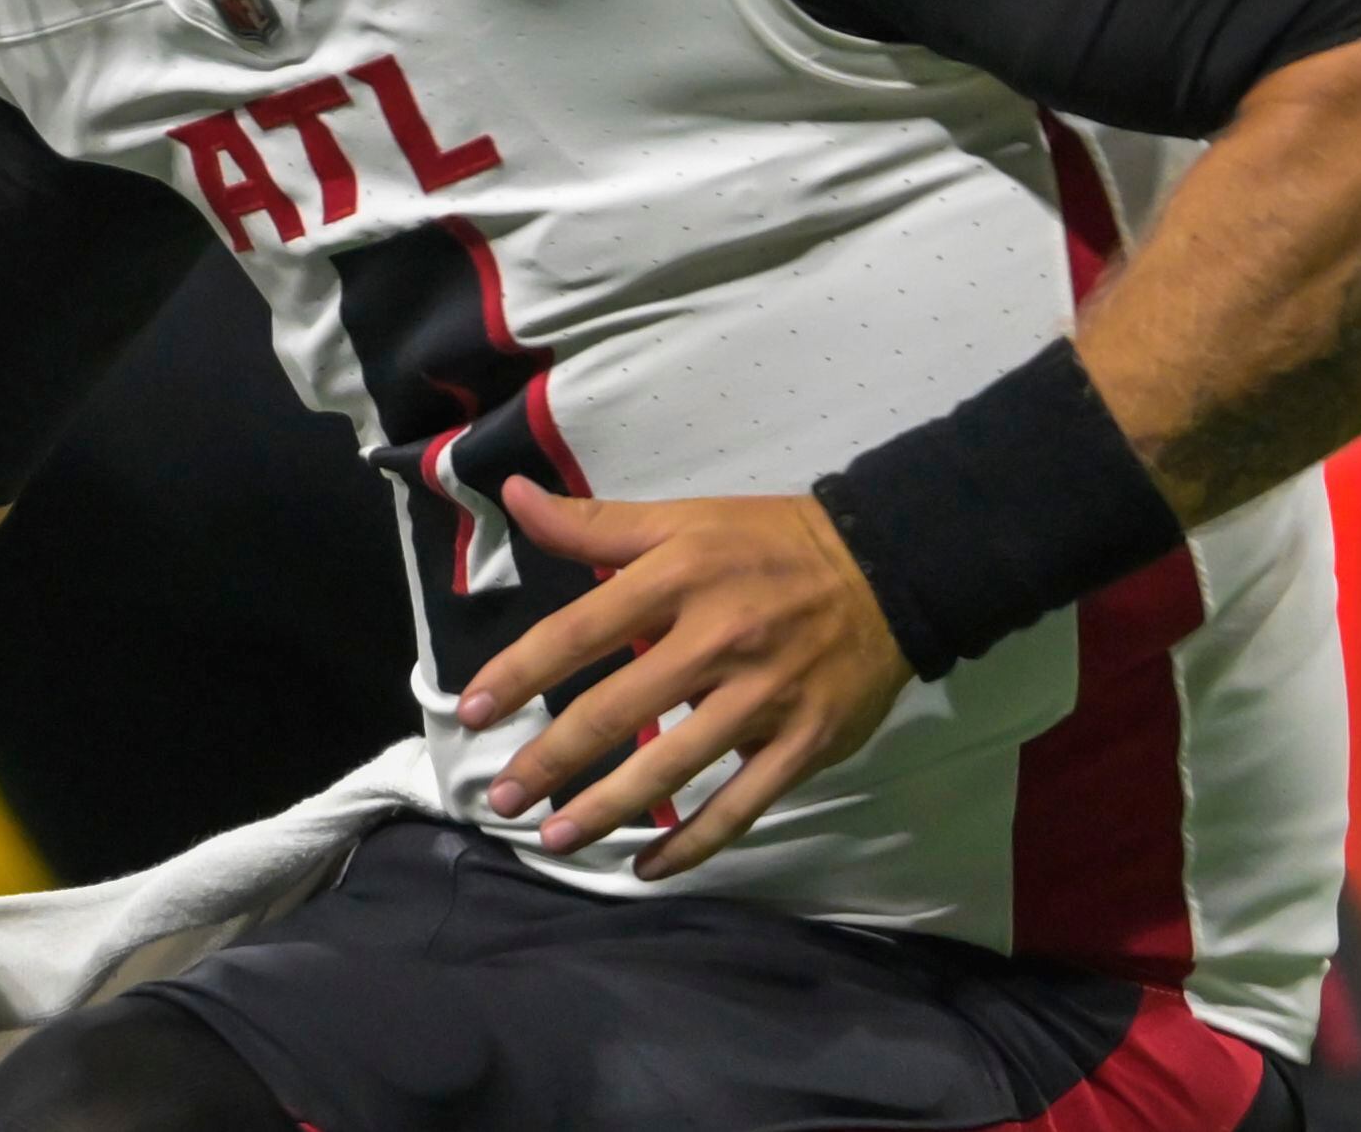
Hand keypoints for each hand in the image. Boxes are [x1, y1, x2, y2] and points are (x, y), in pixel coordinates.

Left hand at [453, 480, 910, 882]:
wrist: (889, 567)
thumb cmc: (771, 546)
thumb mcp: (685, 519)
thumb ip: (595, 524)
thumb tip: (513, 492)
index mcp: (681, 577)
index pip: (582, 630)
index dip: (520, 672)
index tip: (471, 711)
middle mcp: (717, 638)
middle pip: (618, 709)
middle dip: (551, 759)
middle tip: (503, 797)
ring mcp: (763, 697)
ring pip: (672, 767)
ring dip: (606, 811)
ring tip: (555, 838)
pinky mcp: (802, 742)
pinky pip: (739, 806)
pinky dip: (691, 845)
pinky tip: (646, 868)